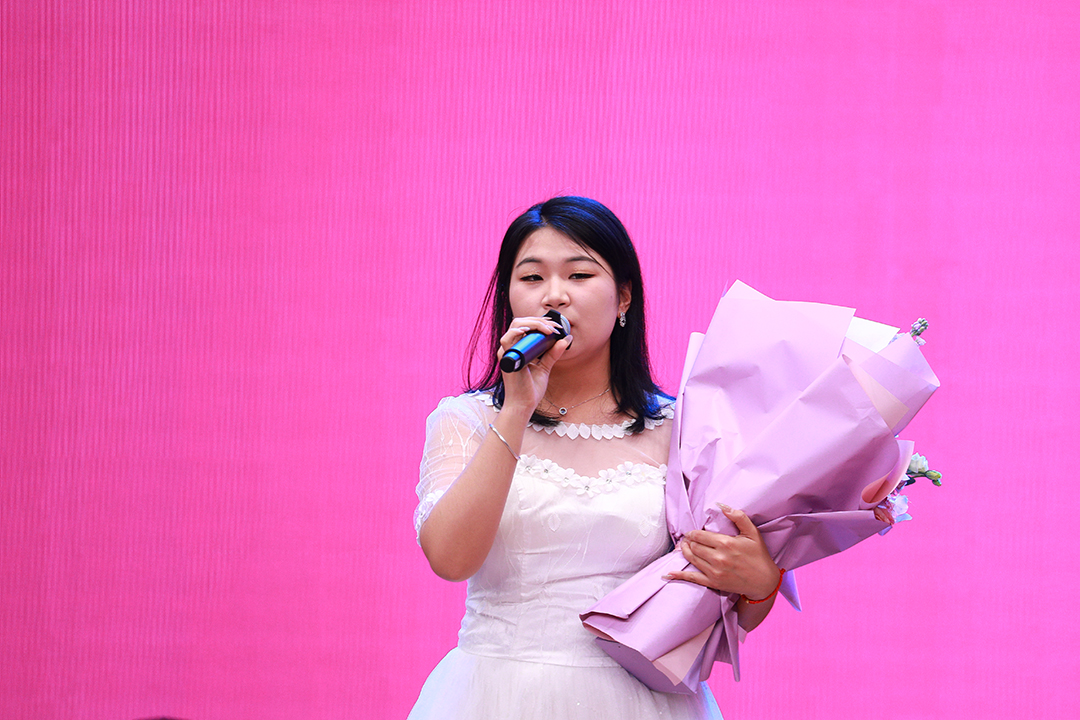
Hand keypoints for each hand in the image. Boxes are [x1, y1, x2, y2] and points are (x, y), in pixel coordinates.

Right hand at [497, 317, 571, 413]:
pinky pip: (507, 339)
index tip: (555, 325)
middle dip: (539, 320)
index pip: (526, 326)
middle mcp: (511, 348)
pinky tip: (529, 330)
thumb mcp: (544, 367)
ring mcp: (508, 353)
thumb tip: (566, 339)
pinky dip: (518, 331)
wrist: (523, 405)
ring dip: (533, 323)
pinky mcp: (507, 359)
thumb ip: (553, 353)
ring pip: (515, 326)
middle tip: (555, 327)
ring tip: (548, 329)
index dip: (540, 321)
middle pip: (521, 323)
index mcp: (518, 348)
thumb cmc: (530, 389)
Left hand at [664, 505, 780, 599]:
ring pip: (691, 558)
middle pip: (693, 546)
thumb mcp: (752, 533)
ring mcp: (714, 572)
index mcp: (726, 544)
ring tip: (683, 546)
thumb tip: (722, 505)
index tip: (692, 532)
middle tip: (687, 538)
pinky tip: (667, 574)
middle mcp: (718, 558)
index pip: (699, 535)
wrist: (765, 582)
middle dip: (688, 541)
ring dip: (684, 551)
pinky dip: (678, 576)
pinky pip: (692, 578)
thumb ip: (738, 517)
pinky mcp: (713, 583)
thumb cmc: (759, 556)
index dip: (693, 533)